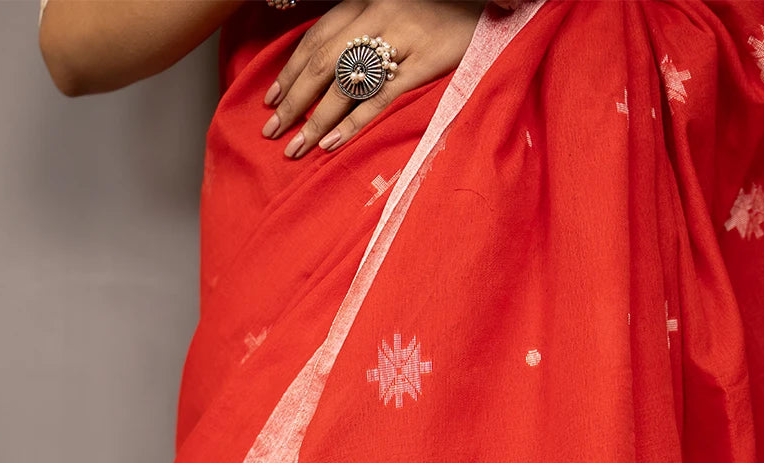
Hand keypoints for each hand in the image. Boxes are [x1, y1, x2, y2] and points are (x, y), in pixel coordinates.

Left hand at [261, 0, 484, 158]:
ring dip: (314, 119)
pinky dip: (351, 122)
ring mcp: (400, 38)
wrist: (492, 1)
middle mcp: (378, 14)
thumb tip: (332, 68)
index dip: (290, 68)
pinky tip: (329, 143)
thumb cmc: (443, 12)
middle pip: (322, 62)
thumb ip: (367, 31)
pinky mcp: (423, 62)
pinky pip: (379, 98)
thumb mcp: (397, 12)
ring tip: (294, 148)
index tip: (271, 97)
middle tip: (271, 130)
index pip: (317, 38)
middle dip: (292, 99)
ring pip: (344, 83)